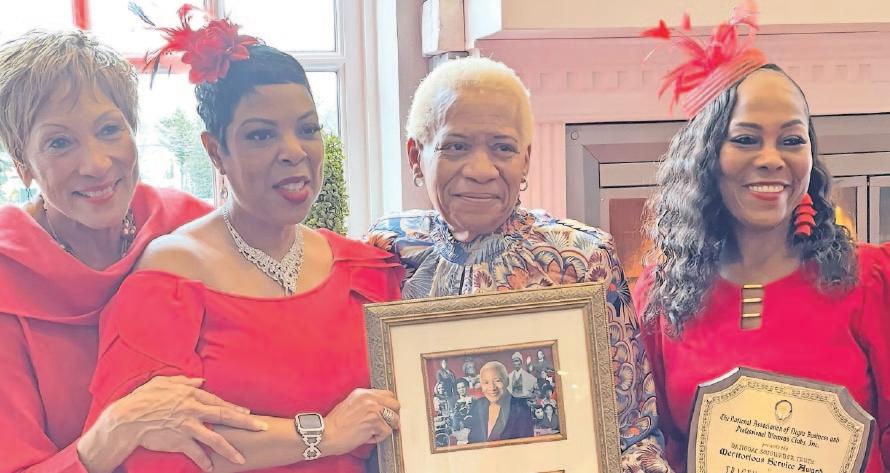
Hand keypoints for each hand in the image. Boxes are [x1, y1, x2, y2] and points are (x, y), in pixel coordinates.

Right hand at [79, 376, 267, 472]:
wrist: (128, 418)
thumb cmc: (144, 398)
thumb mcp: (164, 383)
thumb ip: (184, 382)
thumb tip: (200, 381)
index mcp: (191, 395)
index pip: (218, 402)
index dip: (234, 408)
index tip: (247, 412)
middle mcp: (194, 410)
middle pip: (225, 417)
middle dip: (246, 423)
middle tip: (262, 428)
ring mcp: (188, 427)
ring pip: (215, 439)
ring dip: (230, 450)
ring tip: (242, 460)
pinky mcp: (180, 441)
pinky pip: (196, 454)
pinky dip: (204, 462)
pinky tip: (212, 469)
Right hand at [320, 388, 399, 456]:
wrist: (325, 434)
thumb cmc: (335, 425)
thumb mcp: (351, 405)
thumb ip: (366, 403)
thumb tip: (382, 409)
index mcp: (363, 393)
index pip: (388, 394)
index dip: (389, 406)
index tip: (387, 414)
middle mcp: (369, 398)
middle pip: (395, 404)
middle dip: (392, 416)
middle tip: (385, 425)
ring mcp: (373, 409)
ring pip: (394, 419)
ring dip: (385, 428)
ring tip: (372, 432)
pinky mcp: (374, 422)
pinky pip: (387, 432)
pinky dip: (378, 438)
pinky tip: (367, 437)